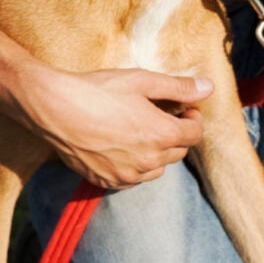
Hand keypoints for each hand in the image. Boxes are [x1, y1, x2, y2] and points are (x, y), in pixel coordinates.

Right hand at [18, 68, 210, 188]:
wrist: (54, 108)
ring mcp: (127, 174)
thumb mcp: (143, 81)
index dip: (193, 119)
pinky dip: (135, 166)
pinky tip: (122, 147)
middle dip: (176, 134)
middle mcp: (149, 160)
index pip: (195, 134)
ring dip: (157, 152)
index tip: (185, 109)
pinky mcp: (106, 181)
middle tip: (162, 116)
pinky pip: (133, 179)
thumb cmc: (99, 90)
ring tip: (140, 131)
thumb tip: (209, 88)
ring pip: (157, 168)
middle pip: (178, 152)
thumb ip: (180, 87)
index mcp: (162, 135)